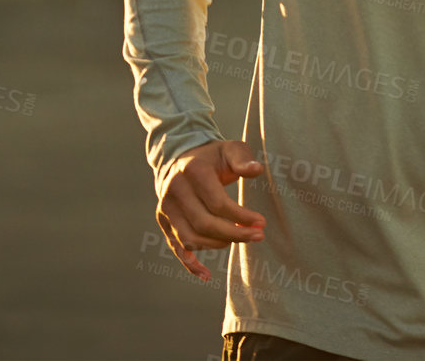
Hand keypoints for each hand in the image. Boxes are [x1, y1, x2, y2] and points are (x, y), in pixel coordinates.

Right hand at [155, 139, 265, 280]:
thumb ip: (243, 159)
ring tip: (239, 238)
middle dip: (234, 234)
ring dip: (217, 244)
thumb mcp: (230, 149)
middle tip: (257, 236)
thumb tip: (256, 170)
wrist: (180, 157)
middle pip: (204, 223)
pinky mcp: (163, 220)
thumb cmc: (212, 156)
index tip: (261, 223)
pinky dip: (190, 263)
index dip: (241, 216)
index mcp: (193, 171)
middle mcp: (174, 190)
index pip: (217, 203)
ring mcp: (166, 207)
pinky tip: (206, 275)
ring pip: (190, 238)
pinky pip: (175, 247)